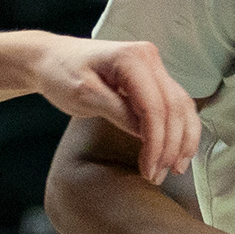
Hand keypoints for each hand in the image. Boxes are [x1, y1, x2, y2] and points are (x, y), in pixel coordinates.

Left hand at [21, 35, 200, 182]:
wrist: (52, 58)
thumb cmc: (62, 73)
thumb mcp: (84, 96)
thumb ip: (117, 112)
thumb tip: (146, 135)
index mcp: (132, 58)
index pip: (154, 107)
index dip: (156, 143)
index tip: (149, 170)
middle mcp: (149, 58)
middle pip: (174, 108)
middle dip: (170, 146)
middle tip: (158, 175)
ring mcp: (153, 67)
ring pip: (182, 107)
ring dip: (182, 140)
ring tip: (174, 169)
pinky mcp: (153, 79)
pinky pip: (176, 104)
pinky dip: (180, 129)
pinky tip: (178, 151)